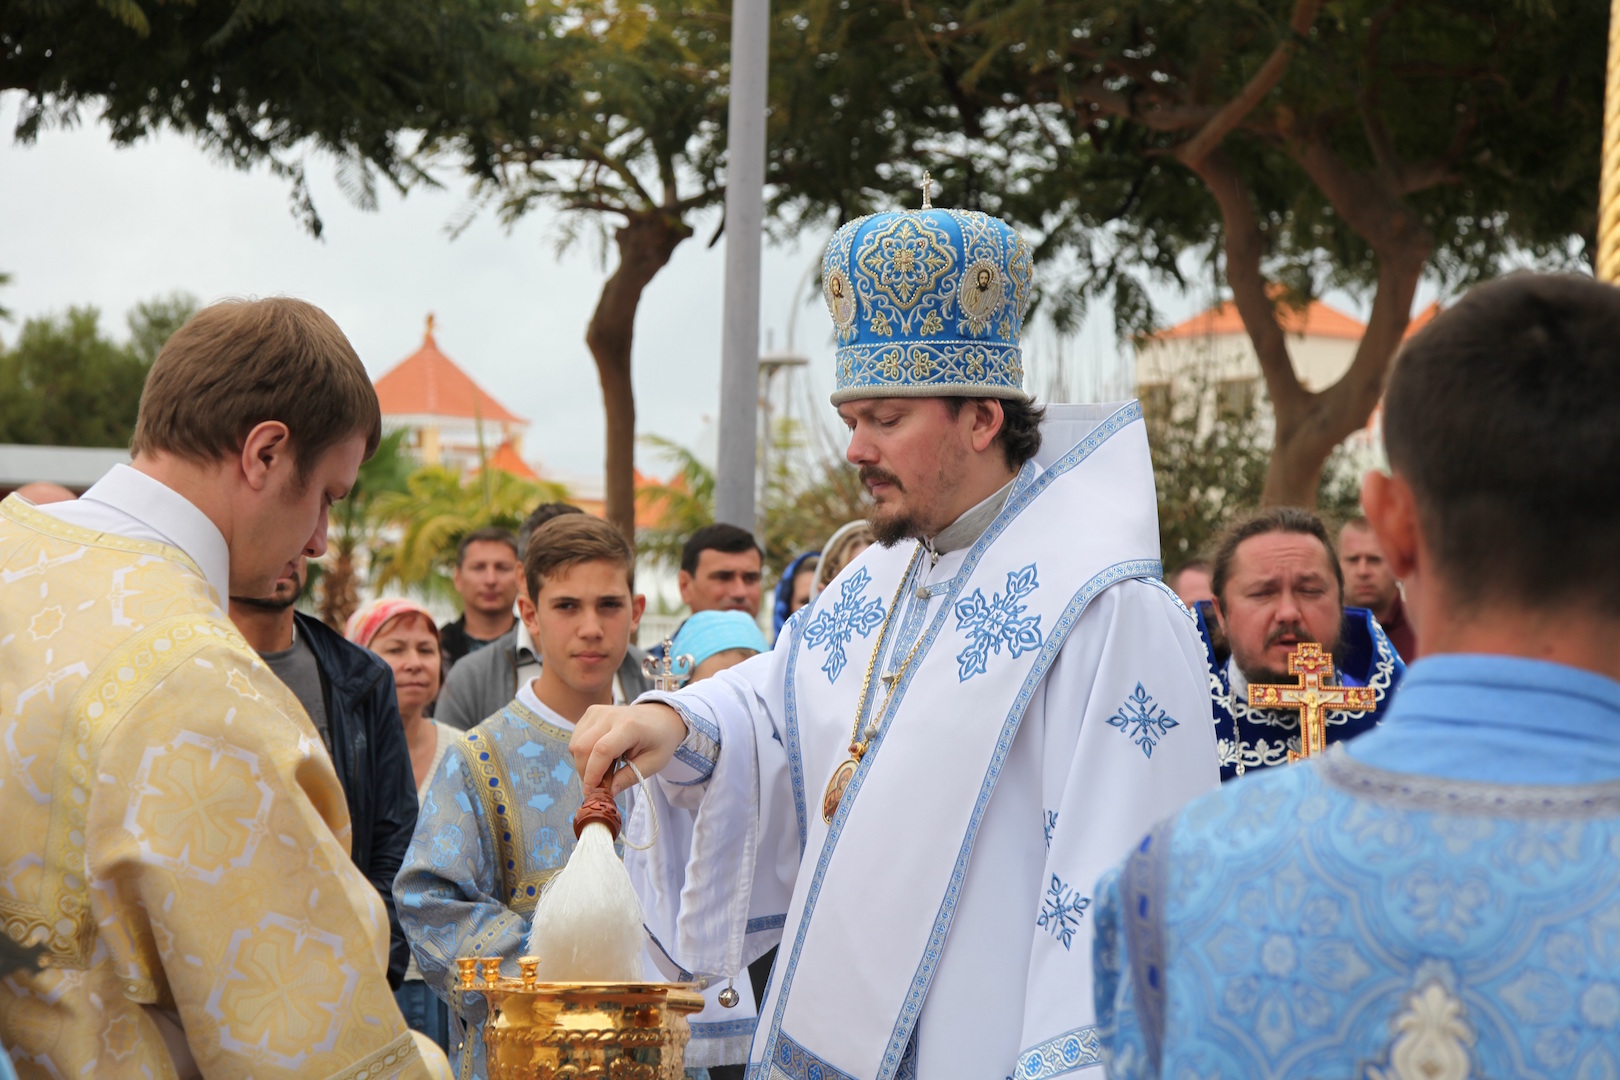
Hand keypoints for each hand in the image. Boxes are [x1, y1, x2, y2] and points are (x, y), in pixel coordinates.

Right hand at [571, 703, 688, 793]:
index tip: (591, 792)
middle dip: (585, 772)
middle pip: (583, 747)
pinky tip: (599, 757)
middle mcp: (610, 715)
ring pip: (576, 744)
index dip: (593, 774)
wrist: (660, 717)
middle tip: (599, 785)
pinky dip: (582, 753)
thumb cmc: (659, 741)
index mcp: (630, 726)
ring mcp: (598, 712)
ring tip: (603, 770)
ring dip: (583, 763)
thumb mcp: (653, 764)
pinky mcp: (591, 712)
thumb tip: (608, 792)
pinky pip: (576, 738)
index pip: (602, 750)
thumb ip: (630, 777)